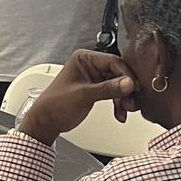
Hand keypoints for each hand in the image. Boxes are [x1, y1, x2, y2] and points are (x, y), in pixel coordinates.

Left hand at [18, 50, 139, 145]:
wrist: (46, 121)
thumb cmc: (55, 104)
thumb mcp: (83, 95)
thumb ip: (107, 89)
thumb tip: (128, 83)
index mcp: (84, 58)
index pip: (113, 61)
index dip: (125, 75)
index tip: (133, 88)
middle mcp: (90, 65)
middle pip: (118, 73)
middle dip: (126, 89)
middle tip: (131, 102)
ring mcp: (94, 77)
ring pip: (118, 84)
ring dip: (124, 98)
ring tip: (126, 110)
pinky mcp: (96, 89)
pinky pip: (114, 93)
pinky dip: (118, 104)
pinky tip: (120, 114)